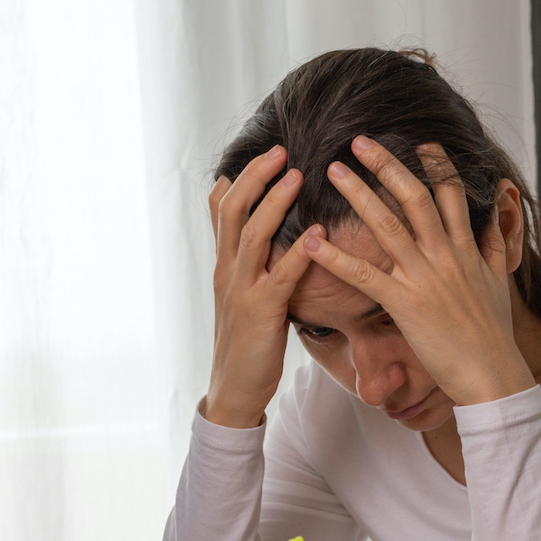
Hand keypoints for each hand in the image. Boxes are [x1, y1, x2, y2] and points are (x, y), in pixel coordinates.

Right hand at [204, 147, 314, 428]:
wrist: (234, 390)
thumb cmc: (245, 343)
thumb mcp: (239, 295)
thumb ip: (245, 264)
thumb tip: (256, 240)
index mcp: (225, 265)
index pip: (222, 210)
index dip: (241, 177)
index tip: (266, 151)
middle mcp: (228, 272)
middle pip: (233, 210)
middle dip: (255, 177)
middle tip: (281, 150)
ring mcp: (242, 291)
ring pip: (252, 235)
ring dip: (274, 202)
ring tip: (297, 175)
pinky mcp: (261, 314)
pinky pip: (280, 277)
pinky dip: (298, 252)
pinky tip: (317, 234)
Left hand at [302, 138, 535, 406]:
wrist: (493, 374)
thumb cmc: (494, 334)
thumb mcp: (499, 282)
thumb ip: (493, 245)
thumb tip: (496, 215)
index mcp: (466, 248)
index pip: (451, 194)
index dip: (436, 164)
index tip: (421, 141)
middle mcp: (445, 255)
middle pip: (414, 197)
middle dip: (387, 165)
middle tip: (359, 141)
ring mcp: (424, 278)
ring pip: (387, 225)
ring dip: (358, 194)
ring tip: (333, 170)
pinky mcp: (405, 305)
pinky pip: (363, 275)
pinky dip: (334, 256)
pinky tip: (311, 239)